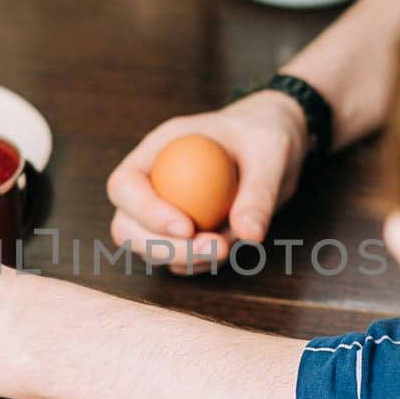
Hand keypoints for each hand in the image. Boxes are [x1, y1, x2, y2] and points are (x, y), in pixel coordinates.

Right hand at [107, 90, 308, 272]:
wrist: (274, 147)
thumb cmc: (265, 134)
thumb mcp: (269, 150)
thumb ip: (259, 191)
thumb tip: (249, 236)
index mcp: (157, 150)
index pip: (125, 185)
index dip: (146, 211)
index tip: (188, 227)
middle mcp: (151, 182)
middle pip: (127, 227)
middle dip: (165, 248)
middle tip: (216, 249)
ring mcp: (162, 211)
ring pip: (150, 250)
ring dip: (189, 259)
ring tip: (231, 245)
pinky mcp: (182, 234)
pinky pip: (179, 261)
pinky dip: (203, 263)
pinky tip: (232, 246)